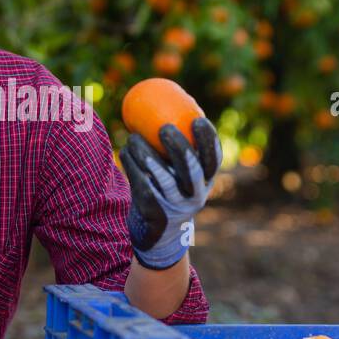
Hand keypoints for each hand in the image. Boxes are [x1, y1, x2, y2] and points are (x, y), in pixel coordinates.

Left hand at [121, 117, 221, 269]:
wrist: (158, 235)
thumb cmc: (168, 191)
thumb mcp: (180, 173)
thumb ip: (177, 147)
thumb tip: (168, 103)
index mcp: (205, 182)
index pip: (214, 159)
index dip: (209, 140)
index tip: (197, 118)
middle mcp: (194, 196)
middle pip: (191, 170)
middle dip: (180, 147)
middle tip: (165, 127)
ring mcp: (175, 207)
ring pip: (163, 179)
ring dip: (147, 155)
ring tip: (135, 137)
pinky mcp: (154, 214)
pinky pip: (142, 187)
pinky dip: (132, 168)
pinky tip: (125, 151)